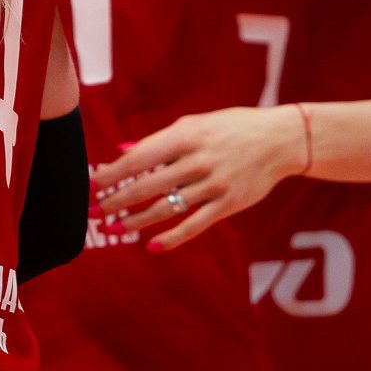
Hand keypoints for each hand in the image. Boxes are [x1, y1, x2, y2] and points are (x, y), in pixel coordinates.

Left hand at [90, 104, 306, 250]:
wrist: (279, 140)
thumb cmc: (231, 128)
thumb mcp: (194, 124)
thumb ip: (158, 140)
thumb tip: (123, 150)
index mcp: (185, 137)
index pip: (139, 158)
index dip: (112, 173)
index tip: (91, 184)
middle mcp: (197, 161)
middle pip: (148, 186)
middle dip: (117, 200)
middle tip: (94, 211)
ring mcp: (214, 185)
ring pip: (167, 208)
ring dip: (136, 221)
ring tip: (114, 229)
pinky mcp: (228, 204)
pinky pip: (195, 225)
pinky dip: (172, 238)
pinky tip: (152, 246)